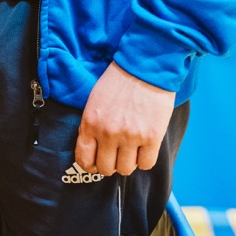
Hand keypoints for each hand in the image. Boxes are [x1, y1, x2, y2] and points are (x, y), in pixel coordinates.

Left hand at [75, 62, 174, 176]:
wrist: (144, 65)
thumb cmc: (118, 80)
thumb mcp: (95, 100)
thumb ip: (91, 125)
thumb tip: (93, 149)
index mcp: (91, 123)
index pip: (84, 160)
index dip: (91, 165)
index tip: (97, 162)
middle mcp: (108, 134)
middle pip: (106, 169)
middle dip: (110, 164)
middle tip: (117, 154)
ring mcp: (130, 137)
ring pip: (126, 169)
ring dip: (128, 162)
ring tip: (132, 148)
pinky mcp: (151, 138)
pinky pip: (146, 164)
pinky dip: (145, 159)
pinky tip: (144, 147)